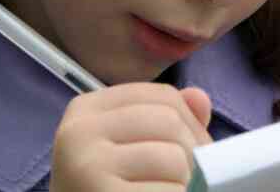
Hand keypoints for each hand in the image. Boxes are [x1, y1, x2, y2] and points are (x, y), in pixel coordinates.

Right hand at [49, 83, 212, 191]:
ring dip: (184, 181)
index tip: (192, 149)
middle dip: (191, 152)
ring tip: (168, 190)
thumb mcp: (128, 147)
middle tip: (187, 177)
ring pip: (173, 158)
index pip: (163, 96)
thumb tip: (200, 97)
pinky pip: (168, 191)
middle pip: (170, 122)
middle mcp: (79, 131)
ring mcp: (87, 165)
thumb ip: (165, 120)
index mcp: (87, 109)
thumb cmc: (108, 187)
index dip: (191, 123)